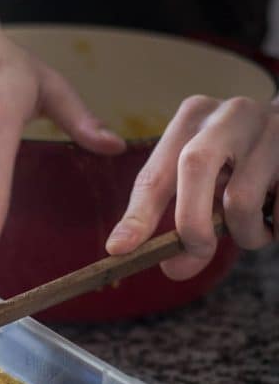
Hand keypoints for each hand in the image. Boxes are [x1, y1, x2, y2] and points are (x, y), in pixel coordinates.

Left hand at [106, 94, 278, 278]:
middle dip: (190, 225)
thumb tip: (172, 268)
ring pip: (241, 201)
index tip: (120, 249)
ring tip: (254, 230)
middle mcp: (228, 115)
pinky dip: (276, 229)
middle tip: (198, 252)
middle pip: (193, 168)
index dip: (137, 215)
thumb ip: (179, 214)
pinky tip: (276, 214)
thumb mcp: (203, 174)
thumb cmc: (239, 163)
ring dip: (245, 234)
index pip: (154, 173)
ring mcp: (269, 128)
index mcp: (192, 118)